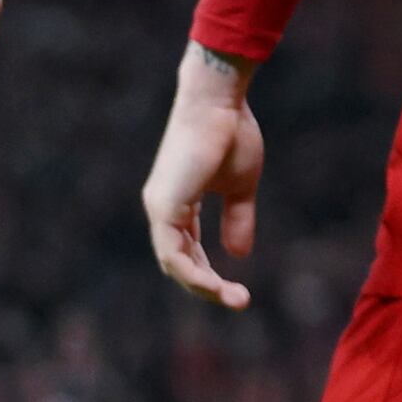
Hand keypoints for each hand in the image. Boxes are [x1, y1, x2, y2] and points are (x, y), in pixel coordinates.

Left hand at [142, 45, 263, 307]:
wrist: (219, 100)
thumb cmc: (230, 132)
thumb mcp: (241, 185)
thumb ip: (238, 218)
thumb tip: (238, 255)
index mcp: (177, 203)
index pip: (187, 251)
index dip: (209, 273)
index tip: (237, 290)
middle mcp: (162, 208)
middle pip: (179, 263)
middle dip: (208, 286)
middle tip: (239, 301)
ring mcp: (160, 207)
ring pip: (174, 264)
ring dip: (203, 286)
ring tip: (234, 298)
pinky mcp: (165, 205)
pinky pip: (174, 253)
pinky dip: (194, 273)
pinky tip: (215, 285)